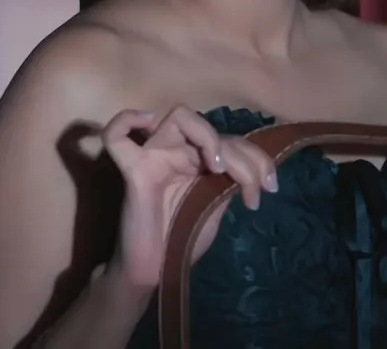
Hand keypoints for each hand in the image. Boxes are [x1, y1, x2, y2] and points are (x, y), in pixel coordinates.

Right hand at [101, 105, 277, 289]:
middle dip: (244, 157)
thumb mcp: (217, 206)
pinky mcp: (135, 171)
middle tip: (253, 190)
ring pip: (179, 116)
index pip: (232, 140)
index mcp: (199, 158)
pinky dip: (126, 120)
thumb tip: (257, 169)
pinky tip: (149, 126)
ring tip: (216, 167)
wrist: (156, 270)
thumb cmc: (183, 238)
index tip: (269, 189)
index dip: (258, 159)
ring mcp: (155, 156)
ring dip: (207, 136)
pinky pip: (117, 137)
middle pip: (214, 129)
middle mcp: (178, 150)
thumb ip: (230, 181)